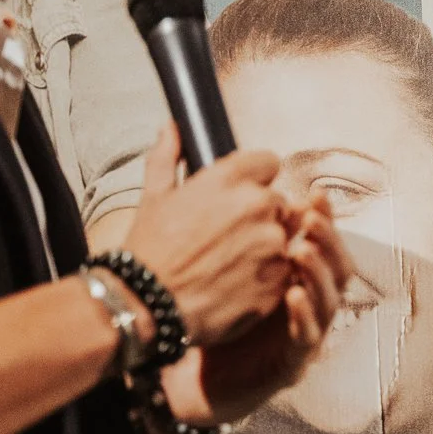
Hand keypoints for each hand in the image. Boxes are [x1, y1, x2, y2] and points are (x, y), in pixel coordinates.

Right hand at [123, 125, 291, 349]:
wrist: (146, 305)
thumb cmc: (149, 252)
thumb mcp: (153, 197)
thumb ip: (167, 157)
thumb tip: (171, 128)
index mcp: (230, 179)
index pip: (270, 161)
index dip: (256, 178)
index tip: (241, 194)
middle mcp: (257, 205)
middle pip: (279, 201)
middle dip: (261, 215)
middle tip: (228, 237)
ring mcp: (271, 244)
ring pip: (286, 236)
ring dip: (268, 246)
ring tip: (231, 263)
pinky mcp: (278, 279)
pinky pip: (285, 271)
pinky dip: (269, 277)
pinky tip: (238, 284)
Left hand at [159, 191, 352, 425]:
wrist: (183, 377)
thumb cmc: (205, 318)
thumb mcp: (215, 266)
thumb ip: (224, 227)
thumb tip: (222, 177)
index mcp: (296, 279)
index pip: (323, 243)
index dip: (325, 219)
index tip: (315, 194)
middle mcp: (307, 305)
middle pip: (338, 268)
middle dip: (329, 241)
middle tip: (310, 219)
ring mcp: (303, 335)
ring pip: (329, 301)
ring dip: (319, 273)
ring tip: (299, 249)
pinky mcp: (291, 365)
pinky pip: (307, 338)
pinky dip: (304, 316)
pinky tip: (292, 295)